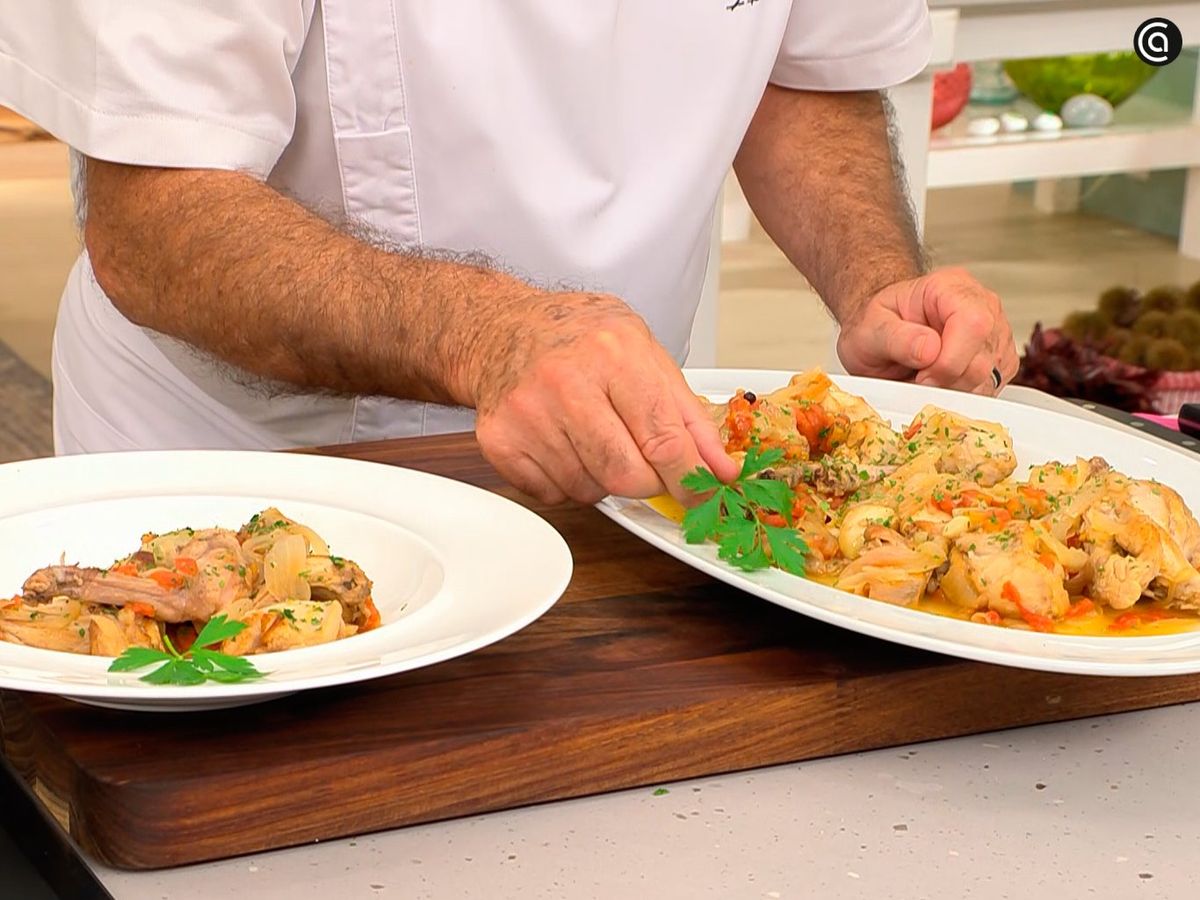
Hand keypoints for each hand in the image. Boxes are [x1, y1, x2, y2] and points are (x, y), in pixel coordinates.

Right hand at [468, 292, 739, 504]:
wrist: (501, 328)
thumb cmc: (577, 337)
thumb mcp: (645, 353)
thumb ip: (688, 414)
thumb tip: (721, 468)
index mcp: (613, 354)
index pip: (664, 440)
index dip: (690, 479)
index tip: (702, 495)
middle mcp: (566, 382)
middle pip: (626, 476)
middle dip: (646, 481)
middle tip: (642, 460)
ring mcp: (528, 413)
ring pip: (589, 490)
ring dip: (602, 478)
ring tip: (591, 436)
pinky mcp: (500, 440)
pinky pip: (552, 494)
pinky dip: (566, 481)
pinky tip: (561, 443)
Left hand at [836, 267, 1018, 394]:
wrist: (882, 332)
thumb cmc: (879, 324)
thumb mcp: (872, 328)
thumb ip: (897, 338)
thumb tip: (929, 350)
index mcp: (952, 288)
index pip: (973, 323)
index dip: (949, 361)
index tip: (922, 376)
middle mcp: (982, 306)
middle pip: (982, 360)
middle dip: (945, 382)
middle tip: (916, 379)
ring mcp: (995, 335)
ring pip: (986, 380)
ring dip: (951, 391)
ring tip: (924, 377)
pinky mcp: (998, 362)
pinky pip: (988, 390)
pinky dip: (959, 395)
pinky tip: (939, 382)